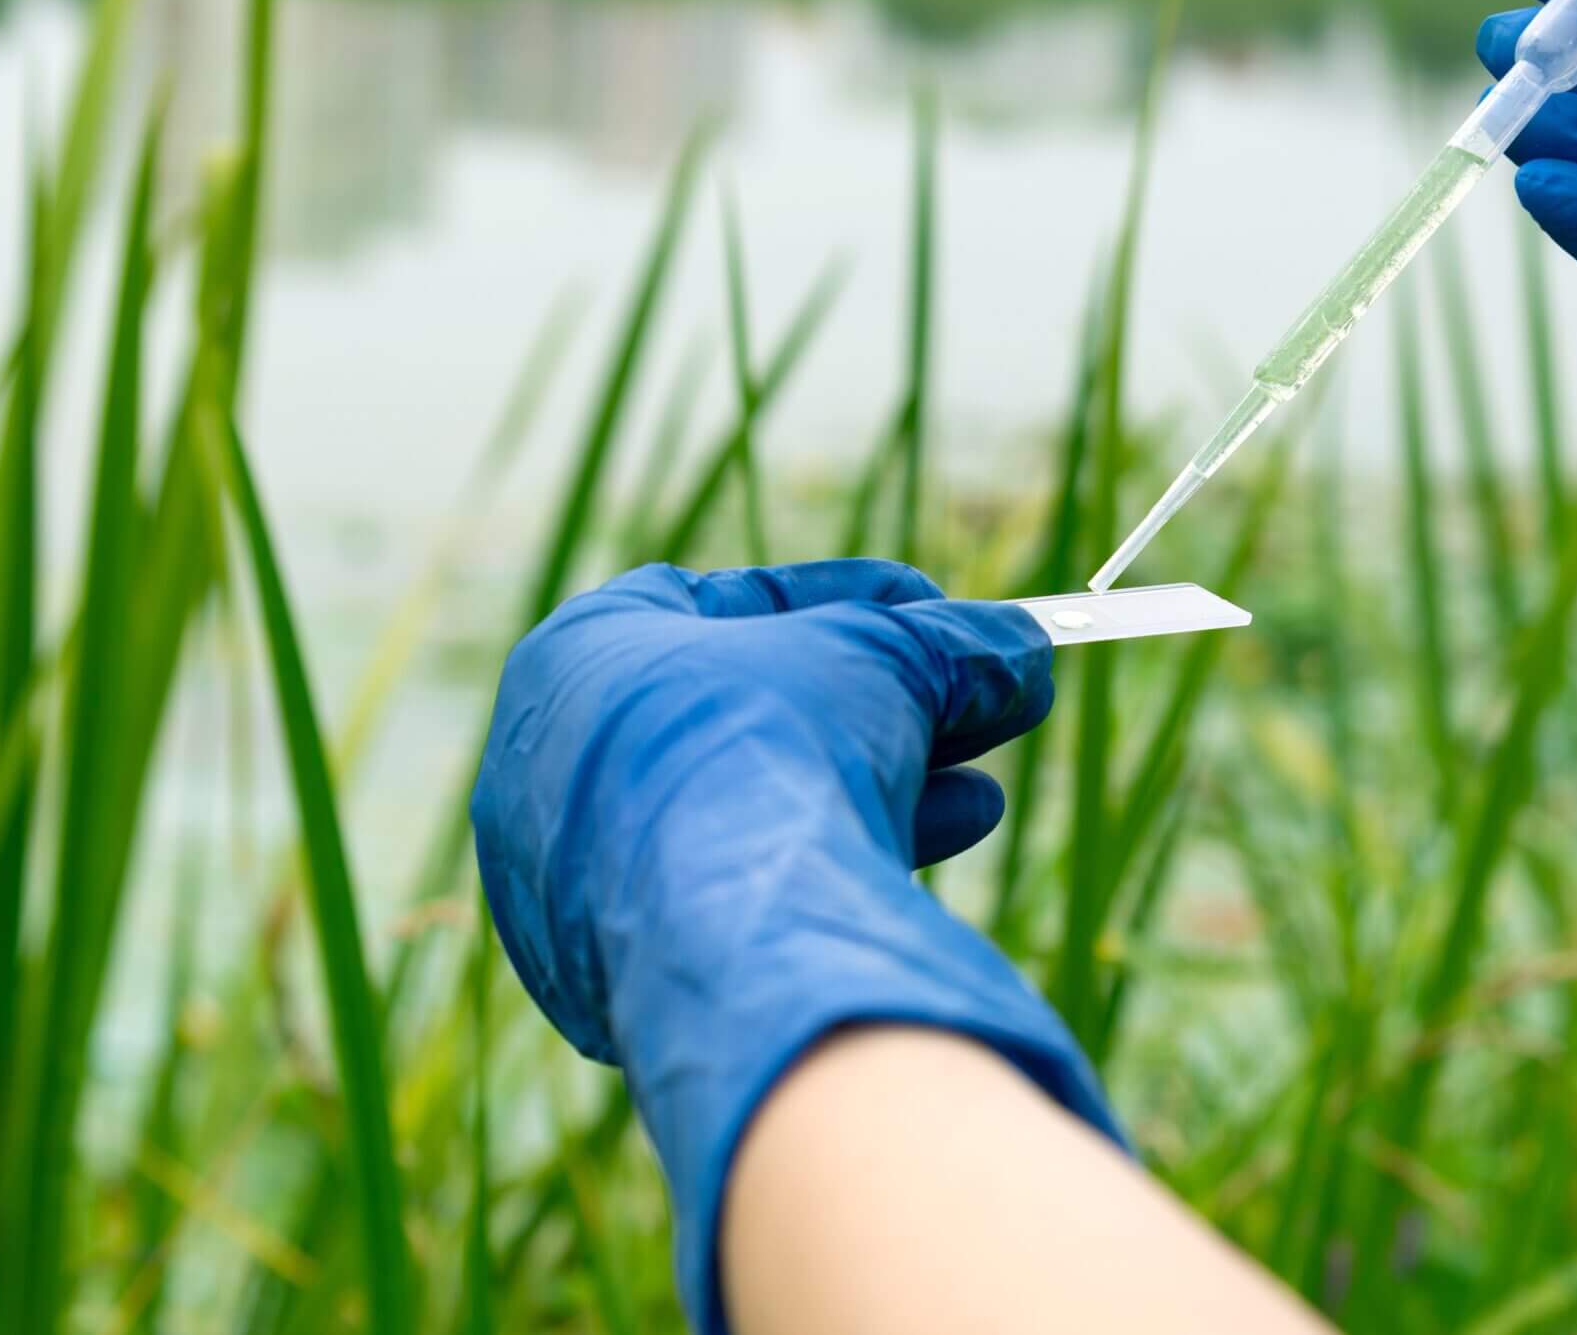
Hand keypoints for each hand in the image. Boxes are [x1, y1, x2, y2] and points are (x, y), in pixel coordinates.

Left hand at [471, 559, 1120, 1334]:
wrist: (729, 927)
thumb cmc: (774, 749)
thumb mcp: (882, 662)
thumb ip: (948, 647)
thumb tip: (1022, 651)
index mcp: (575, 658)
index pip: (715, 603)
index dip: (837, 601)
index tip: (928, 614)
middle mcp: (553, 768)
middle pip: (743, 715)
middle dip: (870, 711)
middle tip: (968, 712)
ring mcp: (574, 882)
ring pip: (747, 816)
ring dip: (872, 794)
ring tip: (979, 797)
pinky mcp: (614, 974)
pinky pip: (736, 898)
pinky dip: (829, 867)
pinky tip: (935, 854)